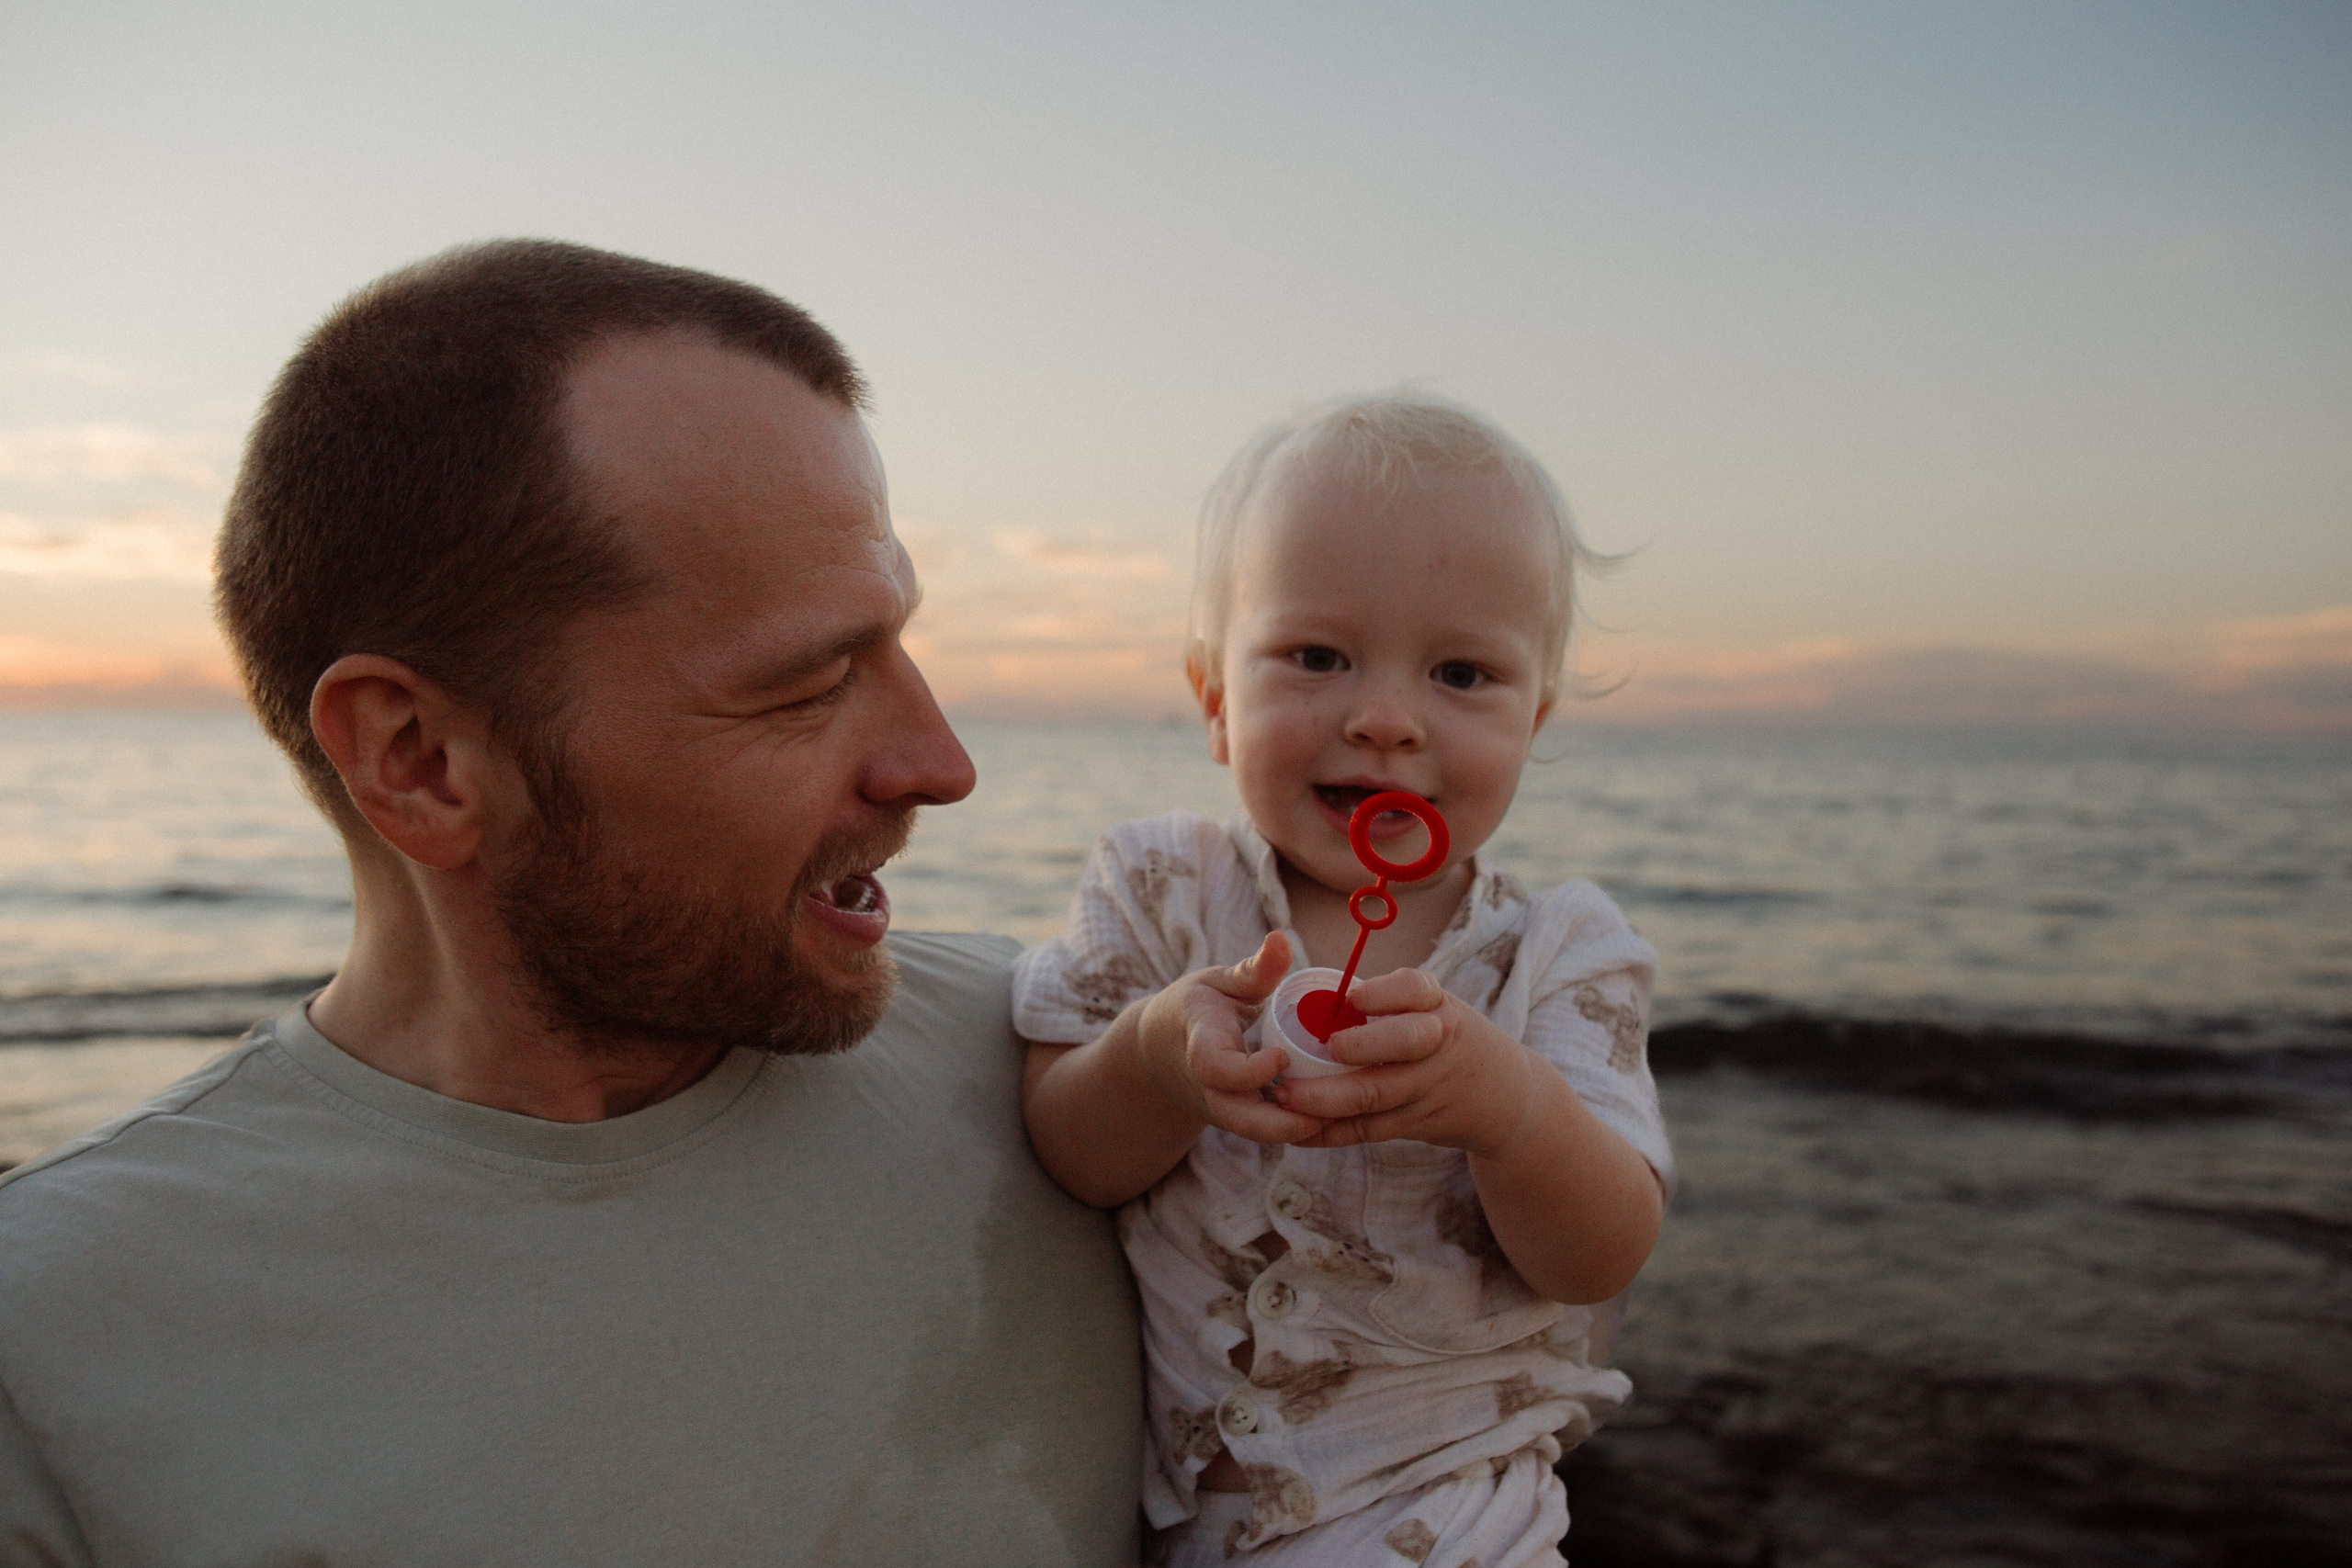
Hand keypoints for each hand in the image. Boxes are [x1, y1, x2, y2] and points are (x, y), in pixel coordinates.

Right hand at [1138, 932, 1325, 1145]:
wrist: (1159, 1052)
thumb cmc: (1196, 1009)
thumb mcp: (1219, 982)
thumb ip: (1254, 968)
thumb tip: (1281, 937)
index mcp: (1200, 1045)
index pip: (1217, 1069)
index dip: (1250, 1071)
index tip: (1283, 1058)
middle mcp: (1207, 1087)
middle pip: (1239, 1119)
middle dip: (1283, 1124)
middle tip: (1330, 1112)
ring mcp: (1220, 1109)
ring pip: (1255, 1133)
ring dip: (1297, 1130)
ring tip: (1342, 1115)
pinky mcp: (1236, 1120)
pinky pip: (1265, 1132)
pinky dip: (1297, 1128)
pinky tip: (1334, 1117)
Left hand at [1274, 967, 1537, 1154]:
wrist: (1507, 1097)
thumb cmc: (1450, 1039)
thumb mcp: (1436, 1009)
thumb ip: (1390, 1001)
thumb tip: (1315, 997)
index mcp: (1439, 1006)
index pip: (1417, 989)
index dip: (1384, 992)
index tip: (1352, 996)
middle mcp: (1438, 1044)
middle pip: (1400, 1044)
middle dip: (1358, 1047)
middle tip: (1318, 1050)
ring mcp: (1429, 1088)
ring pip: (1376, 1096)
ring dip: (1326, 1099)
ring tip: (1286, 1096)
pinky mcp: (1419, 1124)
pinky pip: (1370, 1130)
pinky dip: (1332, 1133)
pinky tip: (1300, 1132)